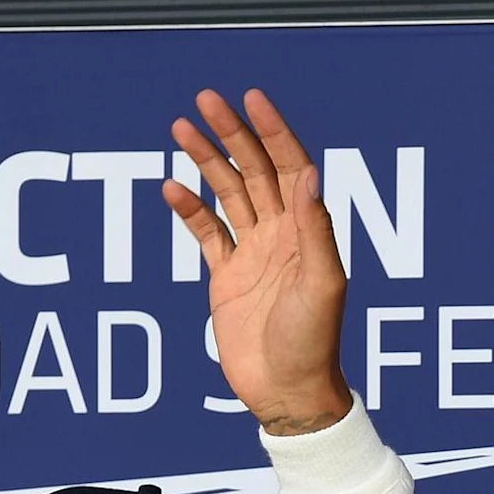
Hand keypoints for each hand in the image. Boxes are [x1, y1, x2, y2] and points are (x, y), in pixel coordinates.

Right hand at [165, 88, 356, 434]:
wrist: (288, 394)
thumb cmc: (314, 345)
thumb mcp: (322, 286)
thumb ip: (315, 231)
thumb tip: (309, 176)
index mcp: (307, 233)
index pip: (291, 168)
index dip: (273, 132)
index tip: (252, 99)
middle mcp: (282, 236)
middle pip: (256, 171)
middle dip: (232, 133)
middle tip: (207, 99)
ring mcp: (254, 254)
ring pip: (229, 194)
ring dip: (207, 160)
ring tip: (181, 127)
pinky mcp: (228, 277)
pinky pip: (207, 233)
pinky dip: (190, 209)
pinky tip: (171, 186)